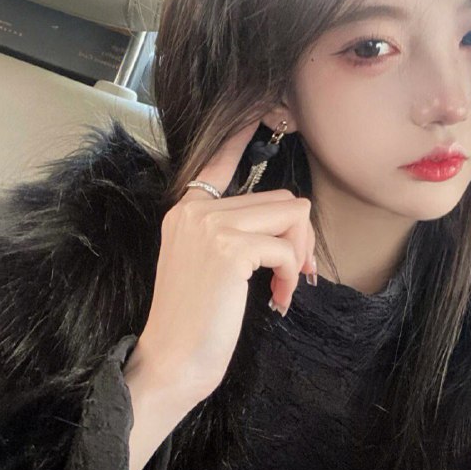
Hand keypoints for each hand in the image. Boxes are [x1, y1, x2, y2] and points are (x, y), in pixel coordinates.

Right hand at [124, 120, 316, 404]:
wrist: (171, 362)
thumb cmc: (195, 321)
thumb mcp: (208, 264)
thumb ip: (234, 232)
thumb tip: (291, 215)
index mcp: (188, 209)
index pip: (220, 158)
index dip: (243, 132)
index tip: (269, 108)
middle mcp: (196, 209)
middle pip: (281, 198)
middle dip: (299, 237)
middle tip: (292, 273)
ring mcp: (210, 226)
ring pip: (292, 215)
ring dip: (299, 254)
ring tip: (283, 286)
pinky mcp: (229, 248)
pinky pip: (287, 246)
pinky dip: (291, 274)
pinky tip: (277, 300)